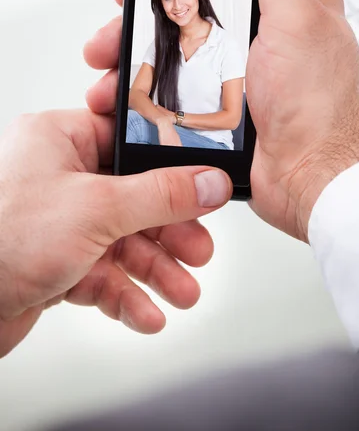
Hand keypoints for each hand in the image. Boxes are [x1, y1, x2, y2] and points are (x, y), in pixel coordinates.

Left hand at [0, 110, 230, 356]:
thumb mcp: (97, 209)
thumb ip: (160, 196)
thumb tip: (207, 183)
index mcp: (60, 141)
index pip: (130, 144)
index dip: (170, 167)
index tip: (202, 186)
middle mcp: (59, 177)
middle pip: (133, 199)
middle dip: (169, 234)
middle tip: (198, 251)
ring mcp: (58, 221)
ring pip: (122, 241)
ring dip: (155, 271)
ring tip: (181, 291)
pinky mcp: (56, 260)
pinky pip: (102, 272)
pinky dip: (126, 294)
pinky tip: (146, 313)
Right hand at [84, 0, 358, 246]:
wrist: (308, 178)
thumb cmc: (316, 107)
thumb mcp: (297, 20)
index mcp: (283, 12)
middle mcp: (261, 43)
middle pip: (187, 22)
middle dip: (140, 30)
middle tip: (109, 41)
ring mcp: (241, 77)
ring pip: (178, 59)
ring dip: (137, 65)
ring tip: (110, 79)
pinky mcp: (226, 109)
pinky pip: (181, 94)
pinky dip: (151, 95)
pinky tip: (129, 100)